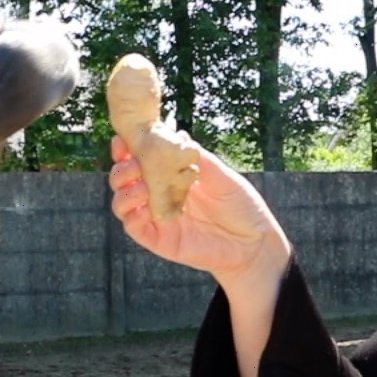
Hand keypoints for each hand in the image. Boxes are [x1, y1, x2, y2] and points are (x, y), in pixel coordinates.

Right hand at [107, 136, 290, 290]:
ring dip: (123, 190)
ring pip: (121, 203)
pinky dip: (130, 213)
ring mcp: (156, 218)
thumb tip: (178, 135)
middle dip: (121, 168)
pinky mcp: (158, 240)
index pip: (139, 161)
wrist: (254, 241)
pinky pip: (132, 226)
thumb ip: (196, 157)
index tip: (122, 140)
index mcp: (170, 178)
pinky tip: (143, 202)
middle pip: (123, 181)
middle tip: (132, 162)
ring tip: (139, 182)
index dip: (126, 151)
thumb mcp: (220, 175)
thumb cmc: (240, 205)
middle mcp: (158, 196)